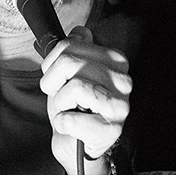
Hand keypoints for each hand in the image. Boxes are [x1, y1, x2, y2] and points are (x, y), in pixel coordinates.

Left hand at [39, 26, 131, 174]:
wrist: (77, 143)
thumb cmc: (73, 107)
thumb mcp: (69, 73)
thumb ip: (74, 49)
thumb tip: (81, 31)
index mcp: (115, 61)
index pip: (70, 45)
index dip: (51, 63)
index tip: (57, 78)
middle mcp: (123, 80)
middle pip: (70, 63)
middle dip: (53, 83)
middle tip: (60, 97)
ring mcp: (120, 106)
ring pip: (74, 88)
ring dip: (59, 103)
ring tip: (67, 110)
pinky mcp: (111, 130)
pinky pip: (71, 119)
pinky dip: (62, 124)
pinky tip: (71, 126)